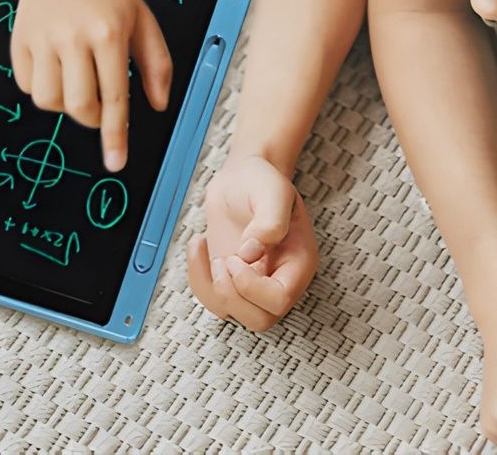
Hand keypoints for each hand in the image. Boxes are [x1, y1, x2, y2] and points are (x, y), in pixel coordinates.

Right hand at [11, 0, 171, 170]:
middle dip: (91, 118)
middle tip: (99, 103)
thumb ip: (156, 63)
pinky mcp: (20, 41)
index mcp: (109, 33)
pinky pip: (28, 86)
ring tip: (76, 79)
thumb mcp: (142, 18)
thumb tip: (157, 105)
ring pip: (49, 102)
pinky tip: (55, 64)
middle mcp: (74, 37)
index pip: (115, 97)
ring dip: (65, 103)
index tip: (116, 162)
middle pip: (79, 106)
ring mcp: (43, 39)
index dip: (115, 135)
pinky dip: (42, 87)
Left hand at [186, 154, 317, 330]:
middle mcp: (279, 279)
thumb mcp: (272, 191)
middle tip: (223, 260)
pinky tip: (199, 245)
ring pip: (234, 315)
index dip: (252, 287)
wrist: (243, 176)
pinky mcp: (231, 279)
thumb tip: (251, 254)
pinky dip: (198, 279)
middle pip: (260, 319)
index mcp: (298, 262)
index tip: (236, 256)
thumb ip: (269, 222)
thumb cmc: (262, 181)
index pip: (280, 299)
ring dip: (212, 288)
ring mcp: (254, 283)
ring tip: (209, 250)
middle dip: (232, 295)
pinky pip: (213, 300)